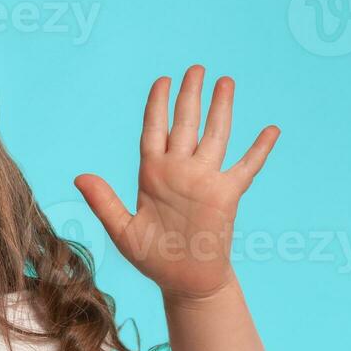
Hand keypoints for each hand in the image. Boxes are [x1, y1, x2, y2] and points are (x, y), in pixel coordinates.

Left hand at [73, 66, 278, 302]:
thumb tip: (78, 177)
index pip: (154, 130)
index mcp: (153, 175)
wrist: (184, 282)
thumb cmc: (152, 258)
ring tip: (226, 82)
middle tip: (196, 68)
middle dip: (190, 95)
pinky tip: (271, 129)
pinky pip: (246, 167)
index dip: (157, 105)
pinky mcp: (227, 195)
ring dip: (221, 109)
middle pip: (185, 124)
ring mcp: (205, 180)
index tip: (162, 80)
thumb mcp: (122, 231)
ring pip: (215, 135)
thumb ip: (103, 202)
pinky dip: (259, 149)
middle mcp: (180, 171)